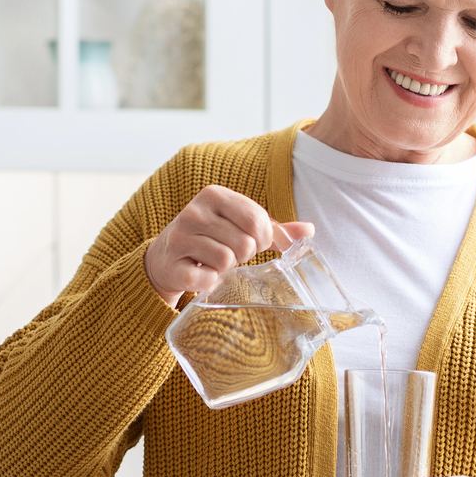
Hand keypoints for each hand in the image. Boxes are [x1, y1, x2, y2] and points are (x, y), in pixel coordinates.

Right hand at [144, 185, 313, 306]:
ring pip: (227, 260)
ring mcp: (180, 237)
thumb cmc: (211, 238)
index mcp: (214, 195)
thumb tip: (309, 230)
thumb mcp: (239, 226)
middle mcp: (195, 211)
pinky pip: (207, 278)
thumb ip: (273, 228)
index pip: (257, 219)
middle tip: (230, 253)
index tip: (252, 242)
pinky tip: (201, 273)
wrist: (165, 257)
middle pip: (245, 242)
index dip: (263, 238)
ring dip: (227, 268)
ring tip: (214, 262)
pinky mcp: (173, 263)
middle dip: (244, 254)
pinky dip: (210, 282)